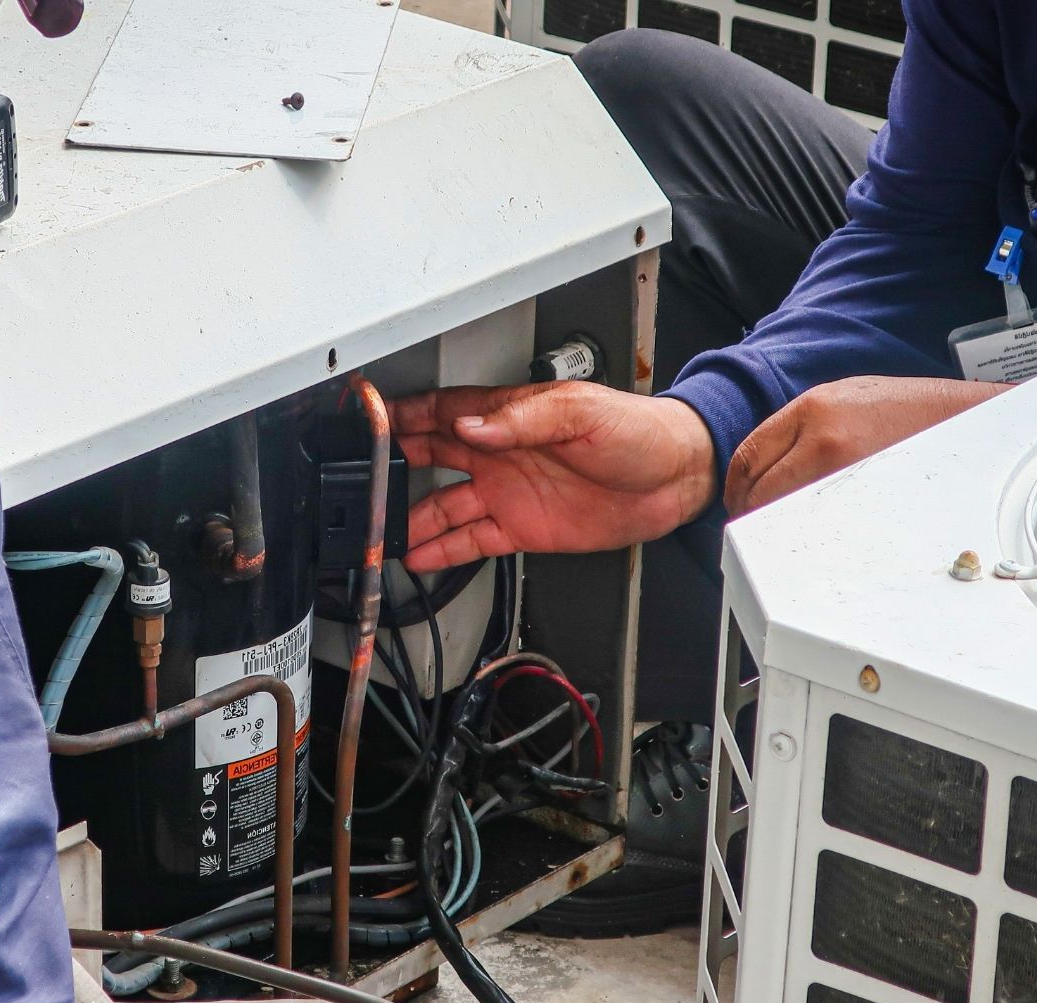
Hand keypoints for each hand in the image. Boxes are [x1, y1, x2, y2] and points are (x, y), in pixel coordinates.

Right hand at [396, 383, 716, 571]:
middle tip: (360, 477)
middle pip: (431, 456)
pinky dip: (443, 550)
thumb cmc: (637, 432)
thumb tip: (472, 427)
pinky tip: (418, 556)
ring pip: (443, 505)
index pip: (443, 411)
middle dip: (394, 465)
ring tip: (380, 530)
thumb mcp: (580, 413)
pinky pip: (471, 539)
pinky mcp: (522, 528)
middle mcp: (500, 454)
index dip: (404, 414)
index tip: (369, 418)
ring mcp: (507, 492)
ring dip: (412, 518)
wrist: (675, 478)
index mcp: (509, 417)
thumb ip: (522, 421)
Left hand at [724, 375, 1011, 515]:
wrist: (962, 421)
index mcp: (813, 409)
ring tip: (780, 533)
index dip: (735, 486)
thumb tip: (762, 469)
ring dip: (774, 526)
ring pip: (784, 512)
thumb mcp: (844, 399)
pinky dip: (807, 533)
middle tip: (750, 527)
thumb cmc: (907, 411)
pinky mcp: (866, 499)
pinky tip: (814, 535)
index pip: (747, 456)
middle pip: (759, 489)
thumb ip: (798, 429)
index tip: (736, 501)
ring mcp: (844, 472)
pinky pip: (819, 525)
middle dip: (748, 512)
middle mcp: (823, 438)